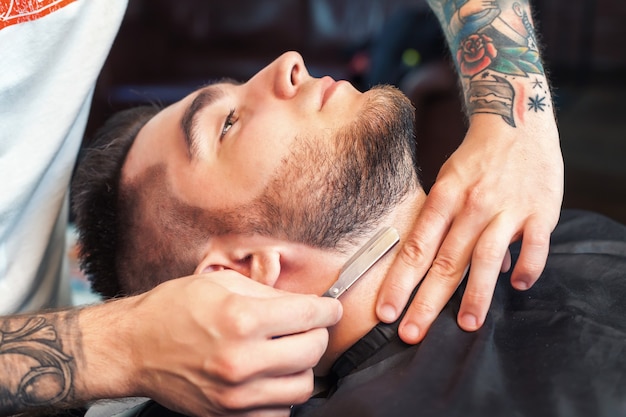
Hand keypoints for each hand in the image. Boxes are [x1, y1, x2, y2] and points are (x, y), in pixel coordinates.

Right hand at [81, 271, 341, 416]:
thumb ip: (269, 294)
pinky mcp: (227, 415)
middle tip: (310, 327)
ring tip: (290, 353)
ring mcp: (235, 395)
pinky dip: (283, 395)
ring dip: (303, 368)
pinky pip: (279, 413)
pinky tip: (272, 377)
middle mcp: (241, 360)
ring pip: (302, 388)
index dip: (327, 309)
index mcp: (242, 319)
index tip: (331, 308)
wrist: (134, 347)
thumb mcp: (222, 284)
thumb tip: (305, 305)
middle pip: (312, 352)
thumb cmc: (174, 309)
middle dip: (318, 335)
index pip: (309, 316)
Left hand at [376, 113, 562, 342]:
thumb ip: (444, 222)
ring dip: (476, 294)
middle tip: (412, 334)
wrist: (516, 118)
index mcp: (444, 197)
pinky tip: (518, 285)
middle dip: (426, 301)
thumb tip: (446, 261)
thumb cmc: (476, 157)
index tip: (386, 311)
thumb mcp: (450, 180)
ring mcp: (506, 208)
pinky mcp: (540, 210)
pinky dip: (527, 266)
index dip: (399, 282)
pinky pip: (534, 245)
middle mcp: (471, 205)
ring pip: (486, 257)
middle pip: (445, 261)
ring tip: (466, 325)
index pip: (416, 248)